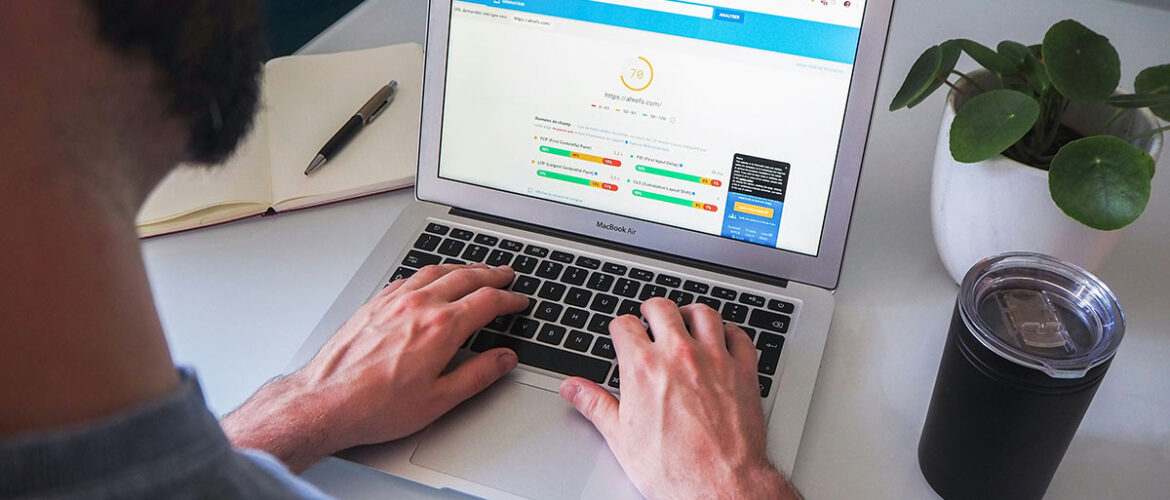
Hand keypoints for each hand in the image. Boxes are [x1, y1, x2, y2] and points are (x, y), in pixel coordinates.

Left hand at [222, 263, 526, 472]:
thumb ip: (478, 375)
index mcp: (441, 327)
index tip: (519, 301)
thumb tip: (504, 359)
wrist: (325, 402)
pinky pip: (409, 278)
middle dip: (491, 275)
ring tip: (475, 270)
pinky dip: (429, 273)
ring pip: (436, 271)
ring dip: (462, 268)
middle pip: (465, 277)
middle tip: (506, 275)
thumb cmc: (375, 406)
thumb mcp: (439, 400)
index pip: (487, 302)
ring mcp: (393, 301)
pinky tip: (430, 279)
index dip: (509, 299)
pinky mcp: (374, 304)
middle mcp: (418, 306)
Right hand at [559, 298, 797, 499]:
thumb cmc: (674, 468)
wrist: (720, 485)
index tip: (622, 334)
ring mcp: (715, 360)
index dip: (620, 327)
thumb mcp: (621, 438)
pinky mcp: (744, 371)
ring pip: (703, 313)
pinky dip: (730, 332)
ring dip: (690, 313)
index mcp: (644, 368)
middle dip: (651, 310)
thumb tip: (573, 388)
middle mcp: (679, 355)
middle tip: (649, 317)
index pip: (625, 325)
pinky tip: (724, 338)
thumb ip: (595, 405)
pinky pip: (740, 336)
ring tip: (685, 319)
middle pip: (662, 308)